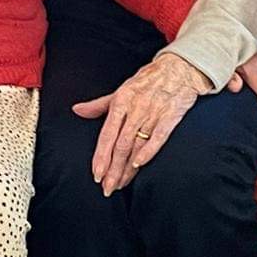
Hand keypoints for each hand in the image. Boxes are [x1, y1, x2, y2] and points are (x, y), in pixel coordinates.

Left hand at [74, 51, 208, 195]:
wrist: (178, 68)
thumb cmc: (147, 81)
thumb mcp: (121, 90)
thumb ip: (99, 105)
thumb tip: (77, 110)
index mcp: (121, 101)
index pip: (107, 134)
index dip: (101, 155)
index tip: (96, 173)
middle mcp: (135, 108)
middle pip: (121, 144)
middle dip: (113, 169)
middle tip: (107, 188)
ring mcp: (153, 113)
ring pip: (137, 145)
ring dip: (128, 168)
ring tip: (120, 184)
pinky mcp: (171, 116)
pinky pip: (159, 137)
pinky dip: (149, 151)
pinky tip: (140, 165)